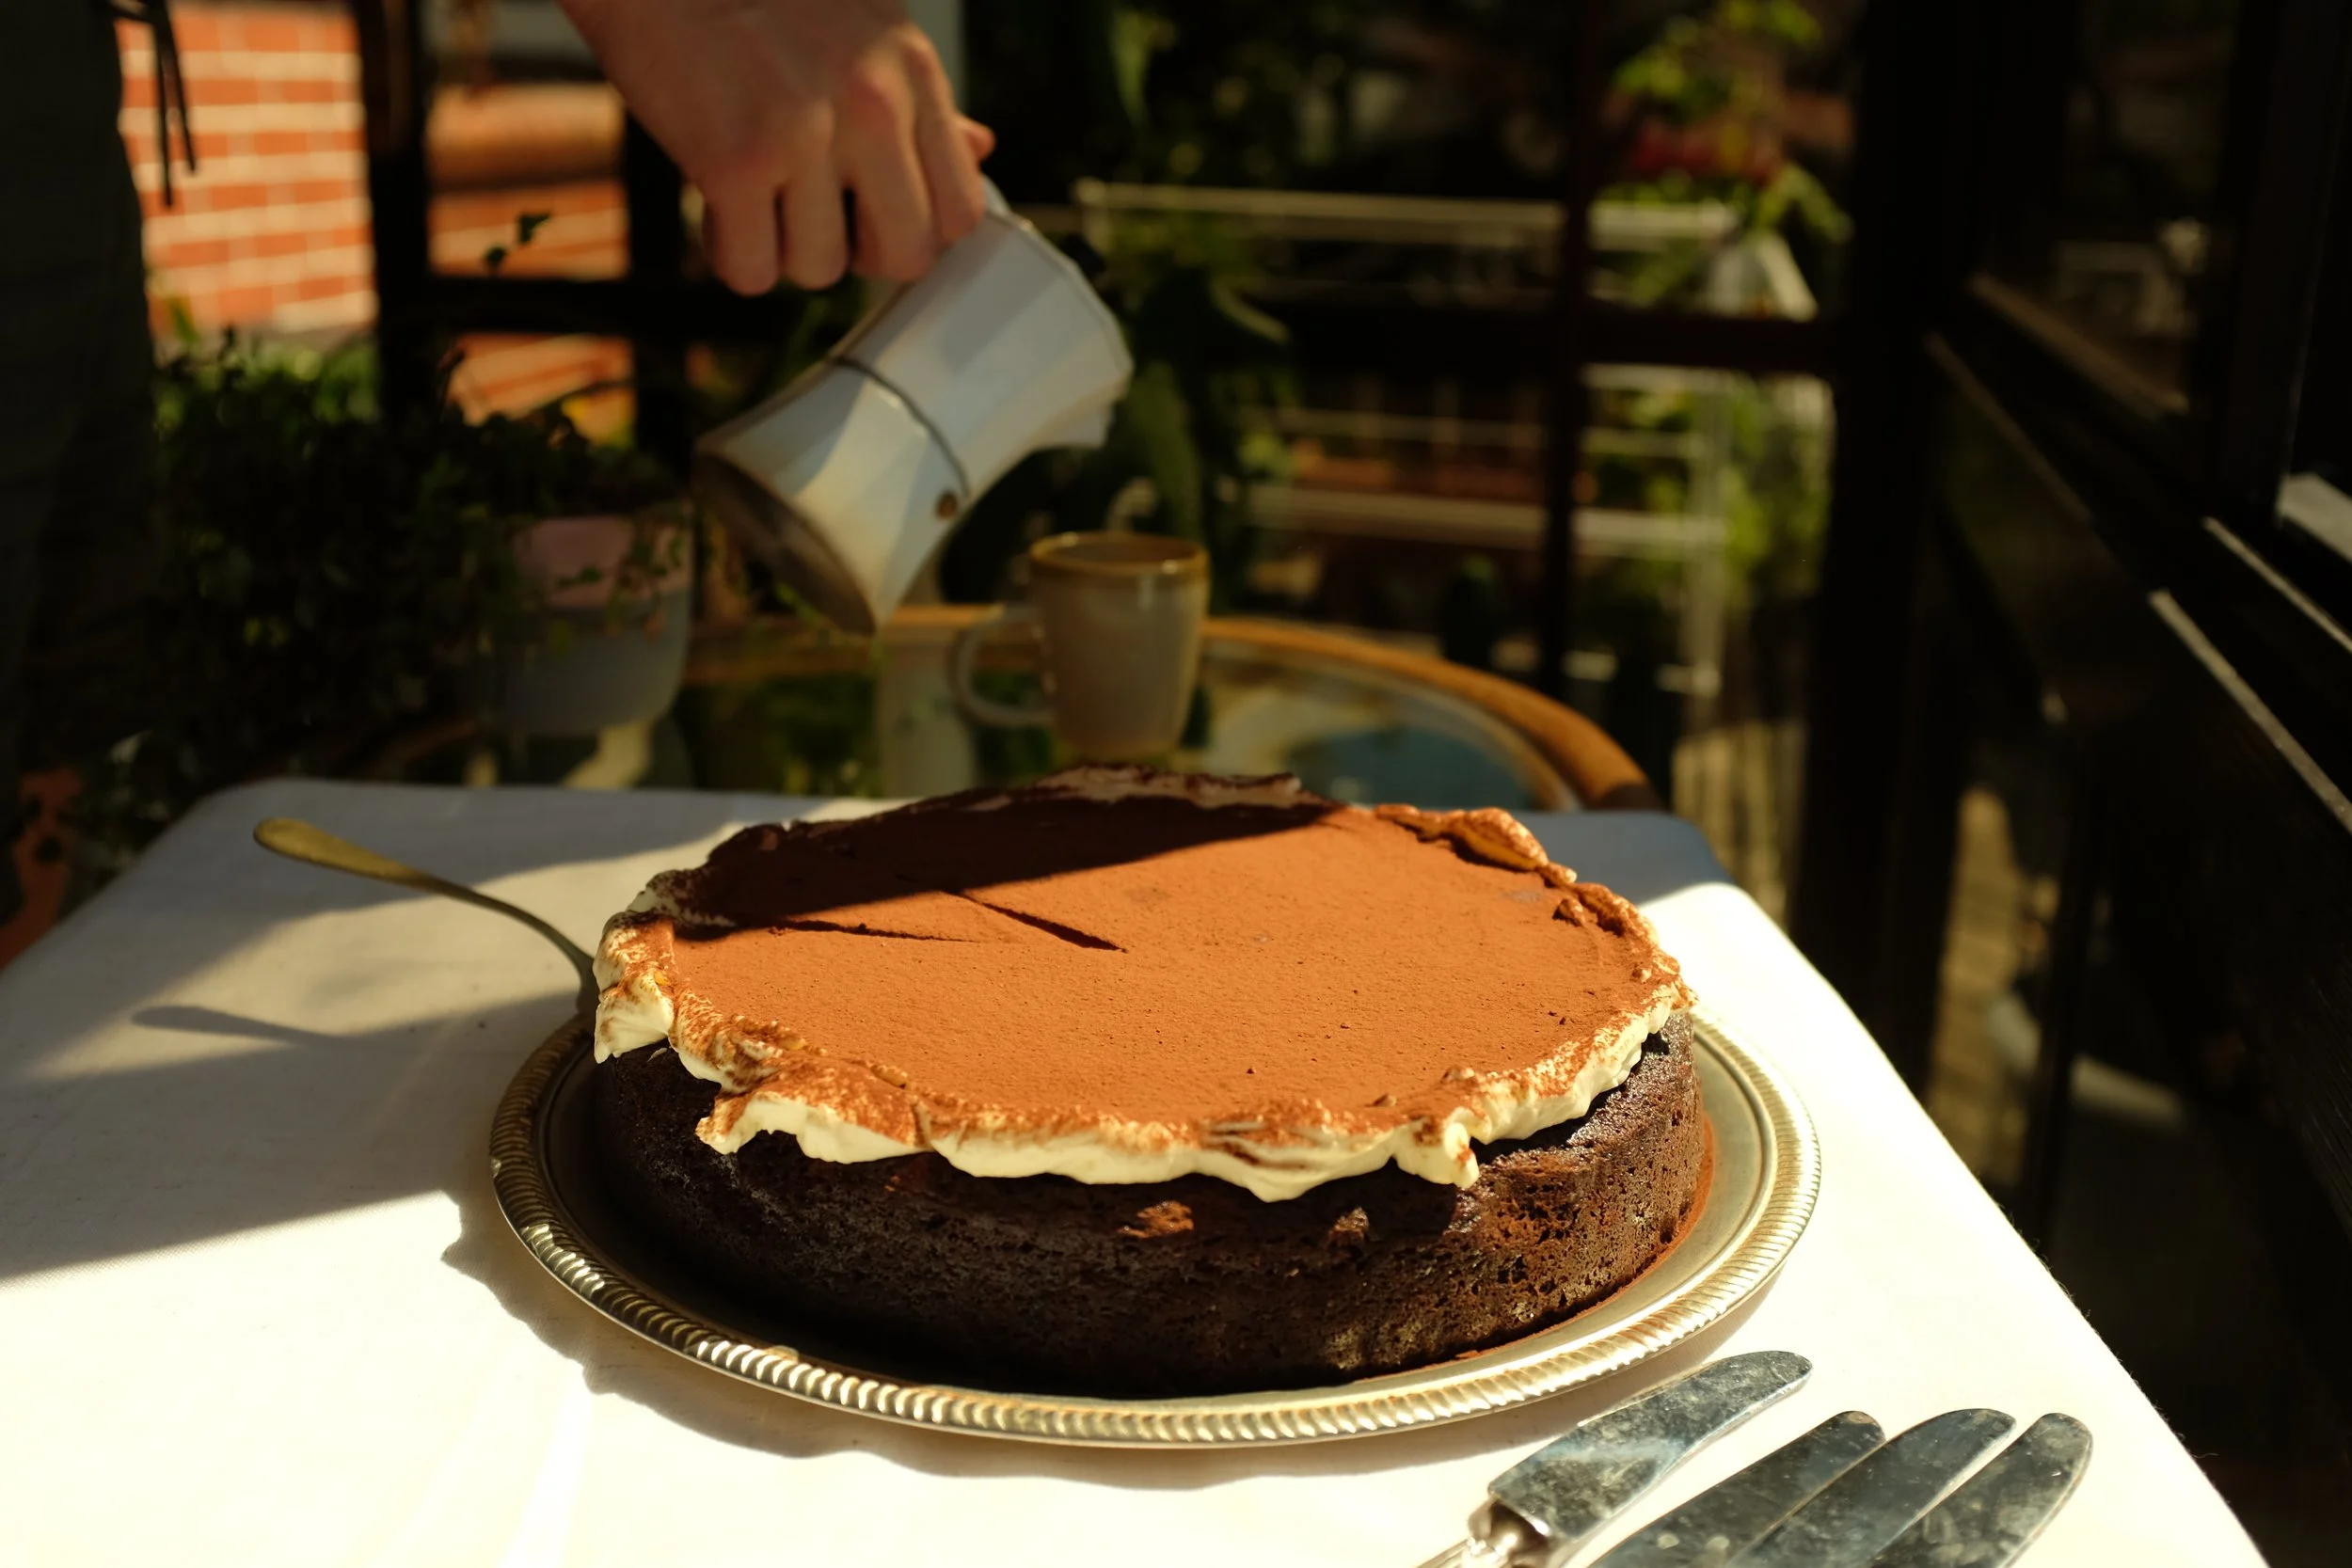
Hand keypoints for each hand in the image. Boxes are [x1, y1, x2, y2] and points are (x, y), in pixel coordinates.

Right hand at [559, 0, 995, 292]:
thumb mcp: (865, 27)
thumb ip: (921, 101)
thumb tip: (978, 150)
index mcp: (911, 71)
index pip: (961, 212)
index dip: (918, 230)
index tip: (877, 215)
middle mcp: (872, 105)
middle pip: (906, 257)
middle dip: (859, 254)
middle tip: (817, 214)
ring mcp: (805, 135)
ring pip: (822, 269)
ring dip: (783, 247)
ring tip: (757, 188)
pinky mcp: (734, 162)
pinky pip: (751, 271)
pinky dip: (730, 250)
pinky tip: (719, 202)